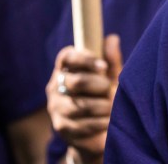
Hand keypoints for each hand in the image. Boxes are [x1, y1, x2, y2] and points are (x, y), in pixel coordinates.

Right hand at [46, 35, 123, 161]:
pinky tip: (107, 122)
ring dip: (103, 107)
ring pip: (80, 105)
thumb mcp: (111, 76)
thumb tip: (112, 38)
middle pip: (77, 81)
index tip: (103, 67)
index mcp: (65, 69)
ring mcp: (56, 107)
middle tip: (110, 90)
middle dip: (100, 86)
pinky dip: (100, 122)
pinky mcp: (61, 127)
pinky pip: (83, 124)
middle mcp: (55, 86)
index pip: (67, 56)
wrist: (98, 130)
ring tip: (111, 108)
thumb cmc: (104, 95)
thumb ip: (111, 60)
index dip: (85, 59)